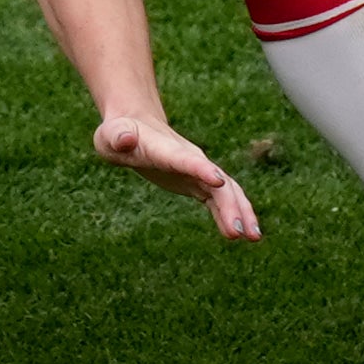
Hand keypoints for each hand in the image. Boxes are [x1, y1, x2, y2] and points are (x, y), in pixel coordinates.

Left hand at [93, 114, 260, 240]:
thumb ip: (118, 137)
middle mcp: (189, 158)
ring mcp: (197, 170)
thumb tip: (124, 139)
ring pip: (226, 191)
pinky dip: (231, 215)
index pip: (185, 159)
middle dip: (230, 205)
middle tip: (240, 232)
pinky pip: (220, 200)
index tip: (218, 182)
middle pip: (216, 181)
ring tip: (253, 237)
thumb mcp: (110, 136)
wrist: (135, 126)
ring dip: (240, 212)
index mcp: (165, 149)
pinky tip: (241, 235)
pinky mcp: (197, 182)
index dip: (201, 169)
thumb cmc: (119, 133)